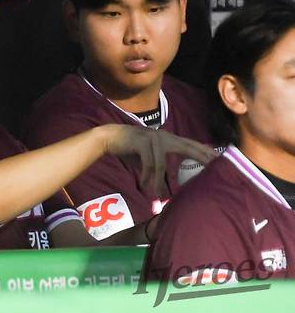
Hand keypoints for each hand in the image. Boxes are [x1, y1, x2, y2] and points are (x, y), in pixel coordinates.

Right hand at [100, 124, 217, 194]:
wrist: (109, 137)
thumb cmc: (130, 149)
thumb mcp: (147, 161)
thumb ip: (158, 172)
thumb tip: (164, 193)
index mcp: (168, 139)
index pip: (192, 145)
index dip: (207, 151)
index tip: (222, 159)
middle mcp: (164, 136)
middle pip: (188, 147)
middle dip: (203, 156)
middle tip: (217, 165)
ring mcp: (152, 138)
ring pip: (161, 163)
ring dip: (156, 181)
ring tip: (154, 194)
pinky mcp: (141, 142)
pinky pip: (148, 163)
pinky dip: (146, 176)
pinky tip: (143, 185)